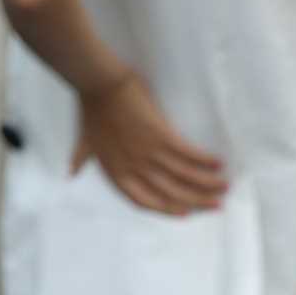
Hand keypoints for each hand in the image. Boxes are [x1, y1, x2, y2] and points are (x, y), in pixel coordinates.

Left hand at [72, 70, 227, 215]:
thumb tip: (70, 172)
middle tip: (216, 204)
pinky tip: (218, 164)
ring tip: (224, 186)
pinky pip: (187, 154)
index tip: (186, 212)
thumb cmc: (90, 108)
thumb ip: (81, 158)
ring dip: (207, 183)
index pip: (144, 201)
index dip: (167, 210)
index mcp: (116, 172)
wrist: (98, 82)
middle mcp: (134, 167)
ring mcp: (148, 152)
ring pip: (184, 176)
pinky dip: (204, 161)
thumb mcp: (83, 139)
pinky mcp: (161, 135)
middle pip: (171, 192)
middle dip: (197, 200)